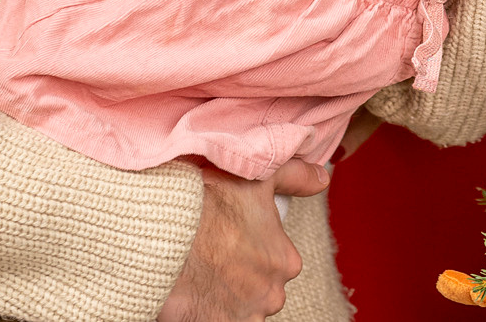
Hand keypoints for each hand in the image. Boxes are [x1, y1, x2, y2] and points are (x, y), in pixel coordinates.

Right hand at [158, 160, 327, 321]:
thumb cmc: (209, 205)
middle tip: (213, 255)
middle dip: (240, 276)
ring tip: (201, 273)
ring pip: (239, 307)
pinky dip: (208, 311)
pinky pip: (217, 320)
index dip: (252, 248)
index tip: (231, 239)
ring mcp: (244, 316)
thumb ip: (296, 178)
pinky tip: (194, 293)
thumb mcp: (259, 179)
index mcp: (285, 262)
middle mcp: (271, 295)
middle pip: (258, 288)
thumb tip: (322, 179)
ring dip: (224, 295)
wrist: (162, 237)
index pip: (276, 261)